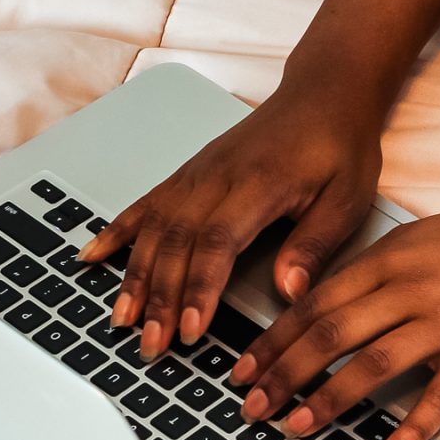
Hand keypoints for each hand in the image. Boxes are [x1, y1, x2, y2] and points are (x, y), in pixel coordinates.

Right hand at [81, 78, 383, 358]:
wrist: (323, 94)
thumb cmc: (338, 145)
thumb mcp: (347, 199)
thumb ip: (315, 245)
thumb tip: (290, 292)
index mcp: (259, 183)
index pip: (218, 242)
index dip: (200, 288)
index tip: (191, 330)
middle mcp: (217, 176)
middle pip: (177, 242)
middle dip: (160, 298)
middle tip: (152, 344)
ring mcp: (197, 173)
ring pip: (154, 229)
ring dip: (135, 277)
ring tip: (123, 320)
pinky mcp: (188, 173)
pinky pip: (145, 204)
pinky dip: (117, 232)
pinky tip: (93, 257)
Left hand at [227, 132, 439, 439]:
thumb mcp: (423, 239)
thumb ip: (375, 271)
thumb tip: (323, 307)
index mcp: (391, 258)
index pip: (316, 303)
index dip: (273, 340)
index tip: (244, 369)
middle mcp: (412, 288)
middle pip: (330, 335)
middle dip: (282, 375)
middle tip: (252, 407)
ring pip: (372, 367)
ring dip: (326, 402)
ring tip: (296, 428)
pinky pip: (439, 398)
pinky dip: (411, 430)